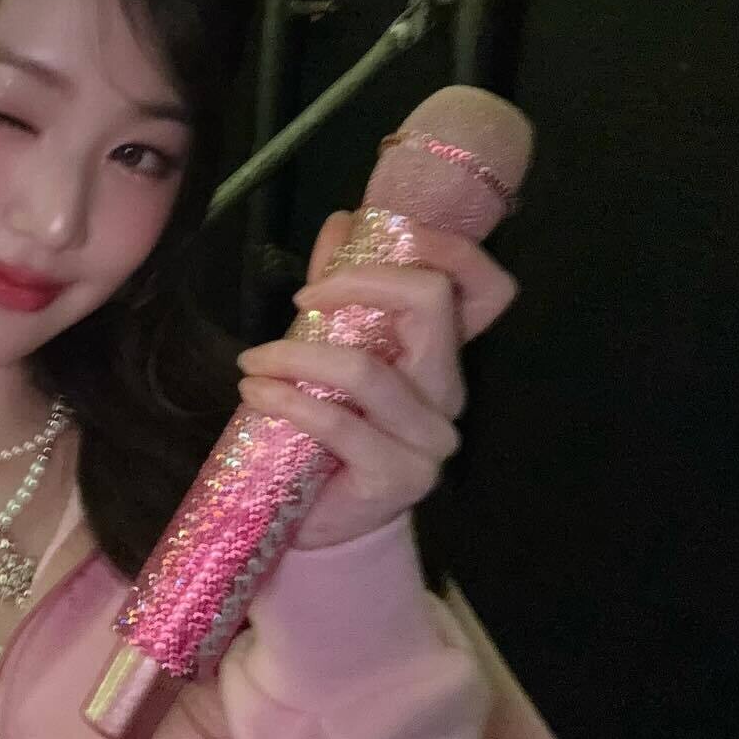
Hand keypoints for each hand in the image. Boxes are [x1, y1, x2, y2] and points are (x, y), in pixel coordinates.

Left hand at [235, 211, 518, 548]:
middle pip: (430, 303)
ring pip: (367, 368)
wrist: (318, 518)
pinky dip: (286, 399)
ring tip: (252, 360)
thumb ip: (340, 290)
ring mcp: (430, 438)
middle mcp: (449, 391)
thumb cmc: (327, 430)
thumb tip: (342, 221)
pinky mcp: (399, 476)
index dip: (444, 246)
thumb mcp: (331, 349)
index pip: (486, 285)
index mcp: (443, 354)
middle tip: (300, 298)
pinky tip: (255, 393)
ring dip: (294, 354)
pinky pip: (338, 422)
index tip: (366, 237)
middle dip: (354, 283)